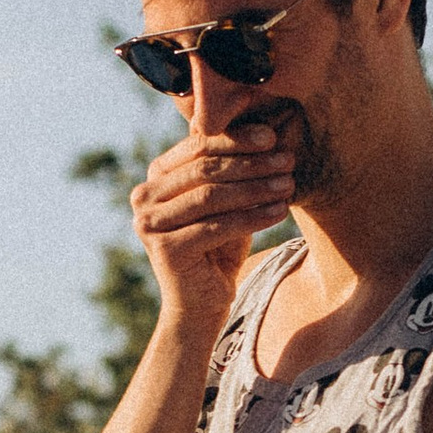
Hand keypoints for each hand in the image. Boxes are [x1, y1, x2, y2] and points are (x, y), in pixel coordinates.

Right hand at [130, 119, 298, 332]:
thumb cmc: (218, 247)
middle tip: (287, 160)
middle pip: (204, 171)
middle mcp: (144, 197)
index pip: (198, 147)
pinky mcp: (165, 251)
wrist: (201, 305)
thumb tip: (266, 128)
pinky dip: (252, 218)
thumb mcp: (225, 203)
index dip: (236, 139)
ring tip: (288, 185)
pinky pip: (217, 227)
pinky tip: (279, 212)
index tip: (272, 136)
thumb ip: (232, 169)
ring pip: (211, 197)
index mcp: (156, 177)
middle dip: (250, 163)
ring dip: (255, 188)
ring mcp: (149, 224)